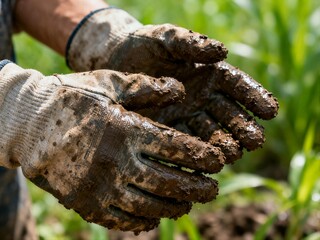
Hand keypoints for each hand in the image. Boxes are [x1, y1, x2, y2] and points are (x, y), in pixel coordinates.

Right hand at [0, 62, 223, 232]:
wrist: (29, 124)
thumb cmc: (73, 98)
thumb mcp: (111, 84)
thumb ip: (148, 88)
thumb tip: (181, 89)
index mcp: (126, 129)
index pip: (176, 148)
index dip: (202, 156)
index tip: (217, 162)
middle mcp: (116, 162)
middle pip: (169, 182)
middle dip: (197, 189)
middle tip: (213, 190)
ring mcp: (100, 187)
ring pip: (149, 206)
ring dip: (175, 207)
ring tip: (188, 204)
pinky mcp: (86, 203)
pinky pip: (122, 220)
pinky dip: (143, 222)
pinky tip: (155, 218)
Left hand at [67, 8, 278, 162]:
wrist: (116, 59)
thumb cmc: (144, 44)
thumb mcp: (167, 38)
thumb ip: (192, 44)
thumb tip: (222, 52)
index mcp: (210, 74)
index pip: (237, 86)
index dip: (254, 98)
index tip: (270, 111)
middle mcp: (203, 98)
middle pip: (228, 115)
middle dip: (242, 128)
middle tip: (253, 141)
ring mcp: (187, 117)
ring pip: (210, 134)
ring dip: (222, 146)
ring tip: (230, 155)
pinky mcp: (169, 130)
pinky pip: (185, 144)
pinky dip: (195, 155)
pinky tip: (202, 165)